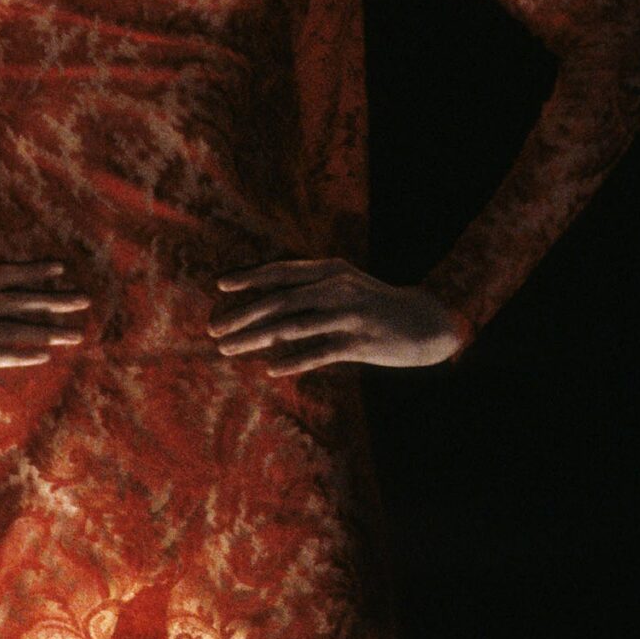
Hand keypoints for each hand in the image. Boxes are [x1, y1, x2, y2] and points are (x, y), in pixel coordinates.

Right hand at [0, 261, 90, 397]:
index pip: (0, 275)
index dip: (31, 271)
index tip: (61, 269)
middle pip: (14, 298)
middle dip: (52, 299)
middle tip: (83, 300)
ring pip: (9, 326)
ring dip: (46, 330)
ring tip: (75, 334)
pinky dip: (19, 355)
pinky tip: (44, 357)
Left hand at [210, 260, 469, 375]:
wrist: (424, 320)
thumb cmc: (375, 304)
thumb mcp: (345, 283)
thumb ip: (311, 287)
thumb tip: (269, 299)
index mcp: (330, 269)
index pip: (282, 271)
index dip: (250, 277)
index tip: (221, 285)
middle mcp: (335, 288)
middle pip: (279, 301)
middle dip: (242, 315)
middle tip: (215, 329)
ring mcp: (347, 315)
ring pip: (291, 327)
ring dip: (255, 339)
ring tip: (229, 349)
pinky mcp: (358, 342)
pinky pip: (319, 353)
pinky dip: (294, 360)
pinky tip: (272, 369)